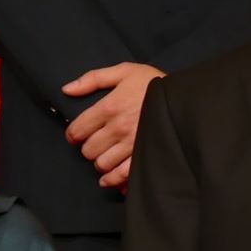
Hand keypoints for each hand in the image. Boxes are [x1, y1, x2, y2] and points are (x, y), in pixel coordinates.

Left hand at [63, 63, 164, 188]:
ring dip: (100, 162)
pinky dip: (112, 179)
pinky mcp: (144, 157)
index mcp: (109, 107)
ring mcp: (131, 145)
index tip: (76, 135)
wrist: (184, 97)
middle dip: (88, 147)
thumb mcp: (124, 71)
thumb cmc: (152, 83)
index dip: (73, 134)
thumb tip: (67, 90)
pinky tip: (110, 177)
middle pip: (88, 150)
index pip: (78, 130)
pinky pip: (121, 175)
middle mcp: (118, 128)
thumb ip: (93, 79)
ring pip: (102, 164)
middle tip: (95, 143)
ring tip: (105, 156)